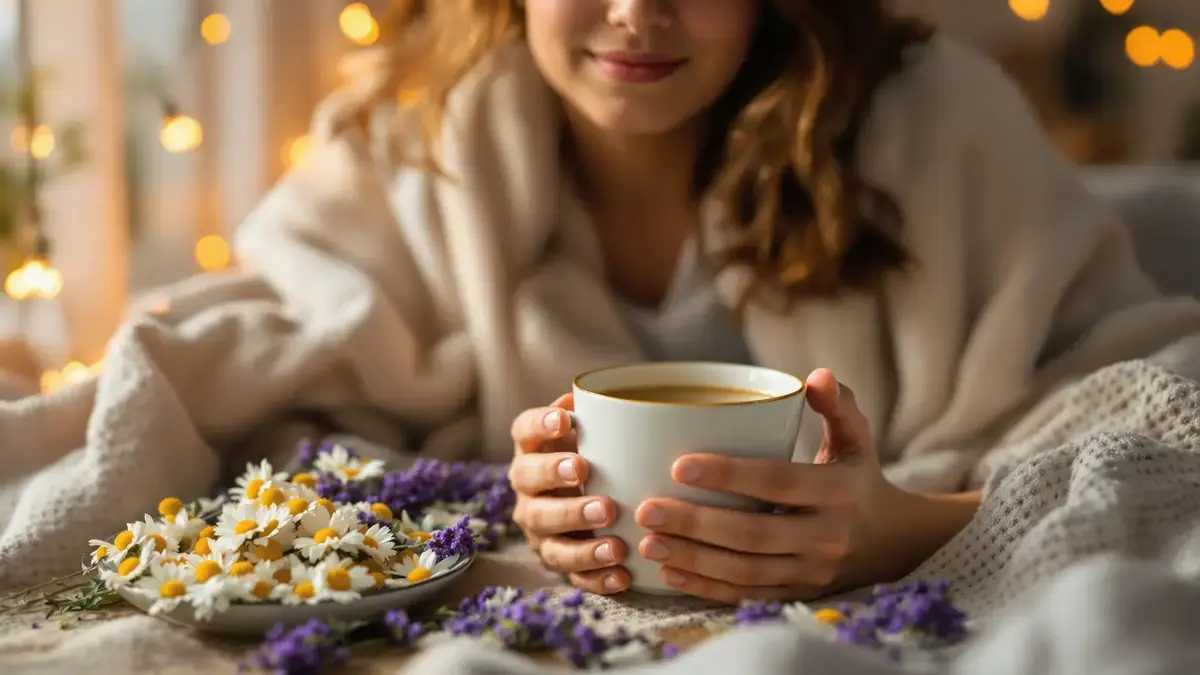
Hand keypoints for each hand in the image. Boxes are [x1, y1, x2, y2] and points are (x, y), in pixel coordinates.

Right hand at [509, 393, 630, 593]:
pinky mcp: (558, 562)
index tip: (565, 420)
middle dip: (555, 479)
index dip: (539, 424)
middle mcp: (528, 492)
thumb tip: (596, 396)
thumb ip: (598, 418)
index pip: (523, 431)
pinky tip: (622, 574)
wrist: (597, 508)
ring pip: (550, 538)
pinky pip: (573, 575)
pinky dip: (597, 577)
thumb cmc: (598, 460)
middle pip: (530, 487)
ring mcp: (540, 531)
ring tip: (615, 542)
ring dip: (581, 540)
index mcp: (533, 451)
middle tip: (585, 472)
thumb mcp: (595, 436)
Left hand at [632, 368, 913, 603]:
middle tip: (647, 509)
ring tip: (646, 542)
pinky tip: (668, 572)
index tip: (679, 465)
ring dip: (692, 559)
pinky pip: (747, 596)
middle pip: (753, 535)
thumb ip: (837, 405)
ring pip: (746, 572)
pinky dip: (706, 588)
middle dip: (695, 524)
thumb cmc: (859, 479)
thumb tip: (816, 375)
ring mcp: (812, 573)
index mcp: (839, 491)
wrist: (895, 543)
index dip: (730, 475)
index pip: (779, 482)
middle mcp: (827, 537)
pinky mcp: (797, 595)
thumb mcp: (857, 439)